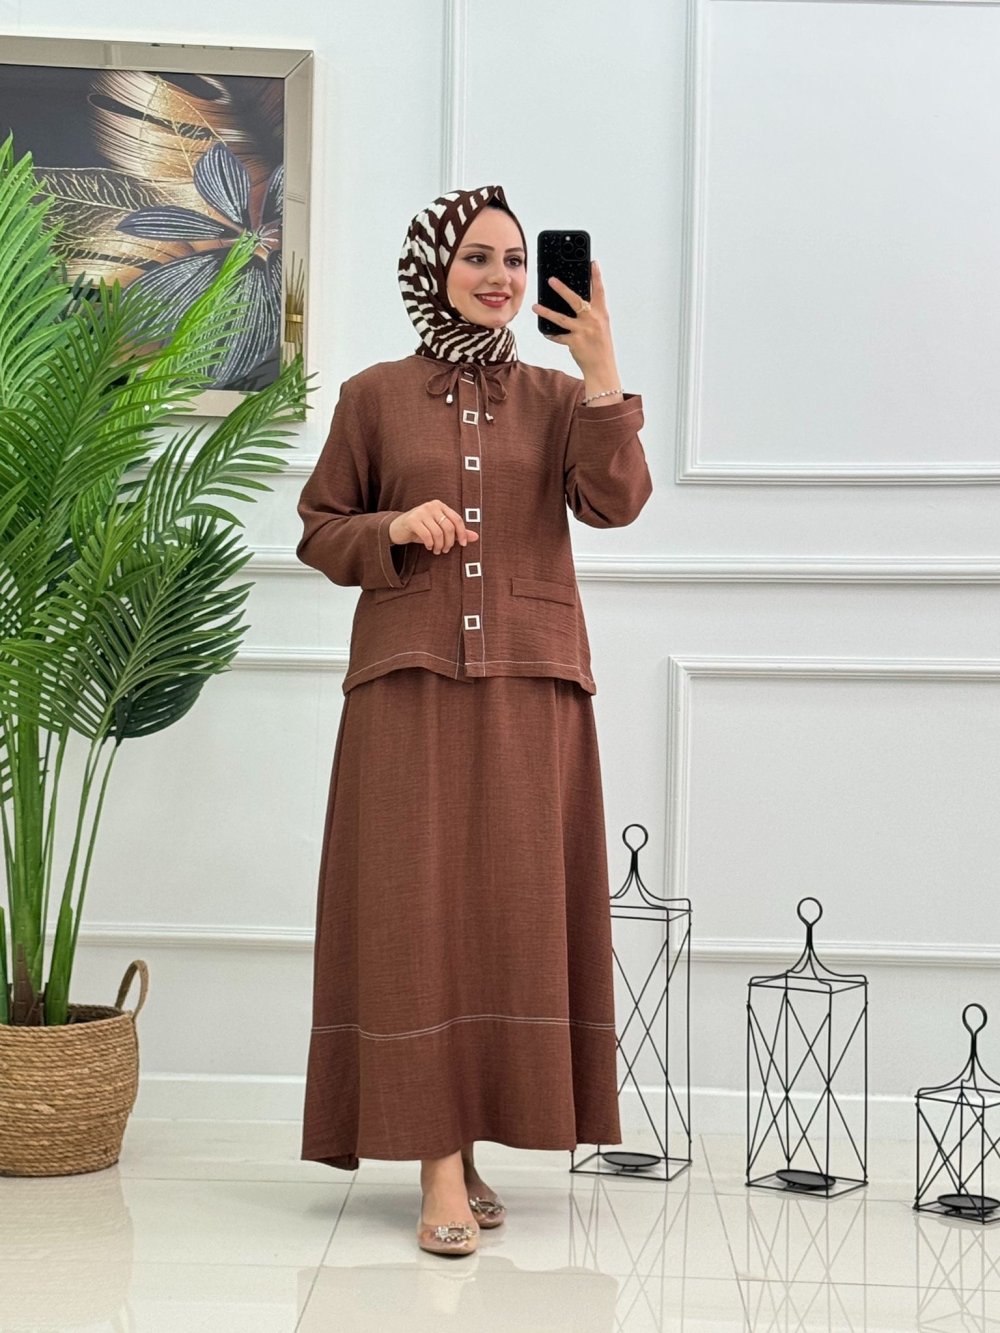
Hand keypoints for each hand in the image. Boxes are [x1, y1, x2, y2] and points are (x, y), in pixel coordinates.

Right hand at [388, 502, 478, 554]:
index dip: (462, 533)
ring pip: (438, 533)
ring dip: (439, 545)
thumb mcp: (440, 530)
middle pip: (448, 527)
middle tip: (445, 550)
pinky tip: (428, 547)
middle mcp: (432, 506)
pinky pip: (426, 535)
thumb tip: (476, 537)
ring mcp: (421, 511)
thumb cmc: (422, 528)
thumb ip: (457, 532)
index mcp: (440, 505)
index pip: (457, 519)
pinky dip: (429, 544)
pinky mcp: (412, 519)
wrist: (399, 528)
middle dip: (449, 542)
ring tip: (436, 550)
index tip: (463, 545)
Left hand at [531, 260, 615, 374]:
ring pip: (560, 318)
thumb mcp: (601, 325)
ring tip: (535, 306)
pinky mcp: (574, 342)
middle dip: (562, 289)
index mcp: (601, 313)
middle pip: (575, 300)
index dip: (596, 276)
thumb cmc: (601, 345)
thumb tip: (578, 302)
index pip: (599, 291)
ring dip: (546, 311)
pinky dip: (551, 334)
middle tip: (551, 280)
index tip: (593, 263)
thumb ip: (591, 312)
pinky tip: (544, 331)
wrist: (602, 367)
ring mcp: (583, 331)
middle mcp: (592, 320)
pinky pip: (558, 336)